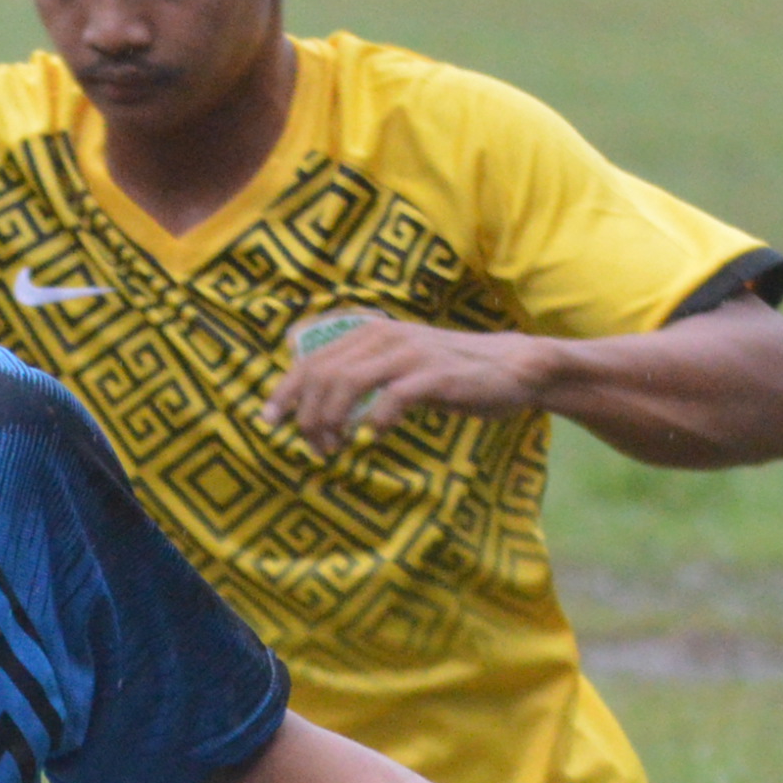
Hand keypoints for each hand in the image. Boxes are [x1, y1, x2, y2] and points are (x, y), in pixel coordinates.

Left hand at [258, 317, 556, 457]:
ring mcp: (409, 354)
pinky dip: (373, 423)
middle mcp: (384, 337)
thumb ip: (362, 376)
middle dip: (306, 416)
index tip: (268, 423)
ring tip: (334, 448)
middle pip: (322, 375)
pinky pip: (390, 399)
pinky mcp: (434, 376)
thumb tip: (317, 407)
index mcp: (370, 333)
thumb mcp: (399, 366)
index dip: (284, 392)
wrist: (513, 367)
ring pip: (347, 384)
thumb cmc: (451, 373)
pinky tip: (372, 439)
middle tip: (314, 448)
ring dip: (331, 421)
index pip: (311, 360)